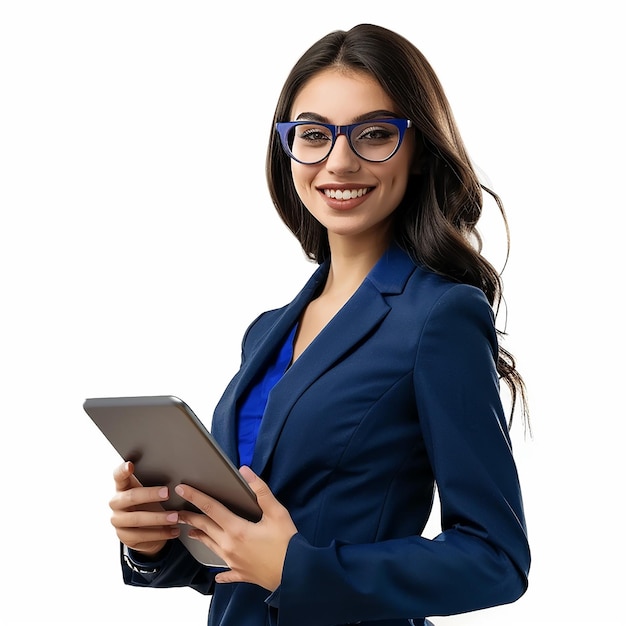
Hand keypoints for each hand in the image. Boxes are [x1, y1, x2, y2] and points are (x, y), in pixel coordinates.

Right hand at [109, 461, 180, 556]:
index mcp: (122, 488)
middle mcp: (116, 503)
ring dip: (159, 518)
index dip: (122, 470)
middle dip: (150, 495)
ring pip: (138, 519)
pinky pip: (142, 535)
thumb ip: (152, 483)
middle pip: (131, 497)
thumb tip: (175, 472)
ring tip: (175, 517)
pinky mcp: (124, 537)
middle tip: (167, 493)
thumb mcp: (149, 493)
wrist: (144, 531)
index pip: (118, 477)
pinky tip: (173, 530)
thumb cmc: (148, 504)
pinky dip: (161, 533)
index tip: (130, 465)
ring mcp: (118, 521)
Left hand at [175, 466, 296, 591]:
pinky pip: (225, 572)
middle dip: (190, 517)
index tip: (182, 489)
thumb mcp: (277, 513)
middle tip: (177, 511)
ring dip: (199, 536)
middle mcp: (229, 546)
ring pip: (210, 547)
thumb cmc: (287, 543)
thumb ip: (260, 491)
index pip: (210, 508)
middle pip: (205, 527)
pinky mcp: (240, 573)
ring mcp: (233, 561)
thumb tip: (245, 471)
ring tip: (191, 531)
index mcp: (237, 529)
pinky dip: (219, 571)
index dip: (195, 496)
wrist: (295, 575)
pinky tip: (216, 574)